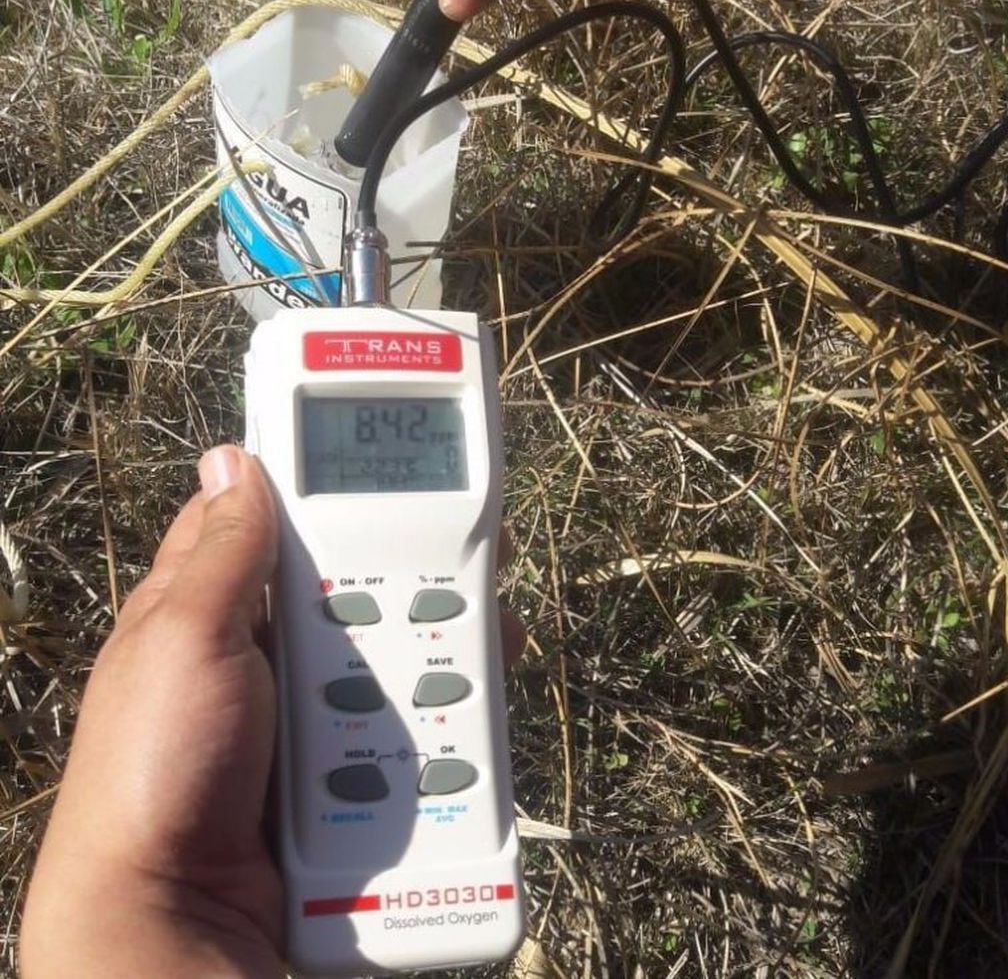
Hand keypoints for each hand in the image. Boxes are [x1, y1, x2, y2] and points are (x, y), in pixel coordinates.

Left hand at [21, 447, 526, 978]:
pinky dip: (441, 704)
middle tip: (473, 554)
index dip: (329, 485)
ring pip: (394, 642)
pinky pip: (407, 711)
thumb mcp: (184, 640)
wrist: (183, 917)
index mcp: (211, 600)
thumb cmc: (154, 770)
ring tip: (485, 636)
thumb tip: (233, 458)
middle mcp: (263, 643)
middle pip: (356, 576)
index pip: (273, 515)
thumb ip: (224, 555)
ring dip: (438, 640)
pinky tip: (472, 696)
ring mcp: (308, 702)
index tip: (395, 464)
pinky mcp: (348, 755)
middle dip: (409, 566)